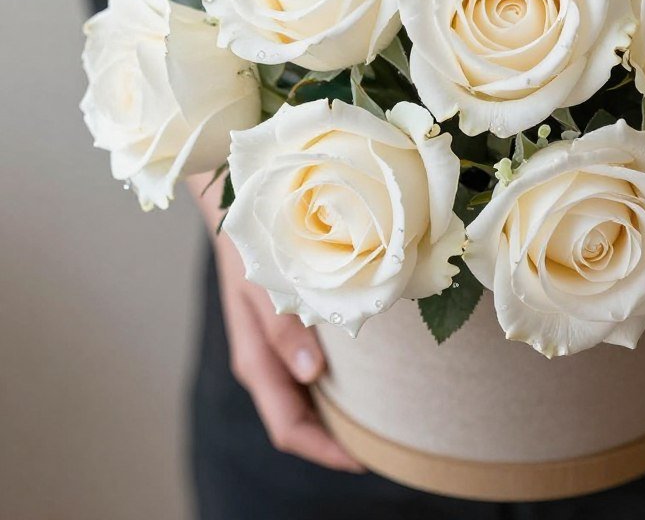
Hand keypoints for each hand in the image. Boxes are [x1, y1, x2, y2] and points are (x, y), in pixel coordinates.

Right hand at [187, 173, 362, 471]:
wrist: (235, 205)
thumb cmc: (254, 243)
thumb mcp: (265, 282)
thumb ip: (284, 328)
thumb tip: (311, 374)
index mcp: (256, 359)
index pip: (289, 427)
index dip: (326, 450)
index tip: (368, 459)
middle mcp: (264, 362)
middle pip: (298, 422)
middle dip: (337, 442)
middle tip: (390, 448)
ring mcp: (273, 348)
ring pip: (304, 400)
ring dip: (338, 415)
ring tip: (385, 421)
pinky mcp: (283, 331)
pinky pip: (307, 373)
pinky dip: (334, 385)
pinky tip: (364, 377)